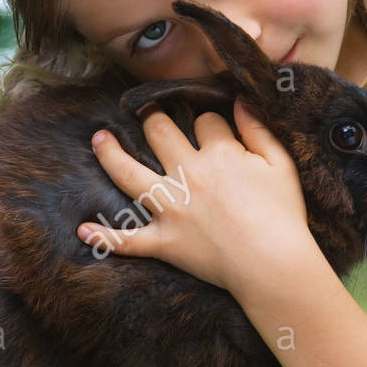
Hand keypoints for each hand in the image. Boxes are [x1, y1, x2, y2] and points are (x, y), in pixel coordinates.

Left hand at [77, 100, 313, 295]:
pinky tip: (84, 231)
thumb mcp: (281, 164)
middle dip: (152, 119)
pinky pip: (128, 240)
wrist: (273, 264)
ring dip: (110, 154)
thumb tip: (240, 101)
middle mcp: (188, 174)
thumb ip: (259, 130)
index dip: (210, 122)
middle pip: (159, 133)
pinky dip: (106, 238)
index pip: (206, 121)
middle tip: (148, 115)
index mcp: (219, 153)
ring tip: (99, 139)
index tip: (215, 130)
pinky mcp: (164, 242)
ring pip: (129, 174)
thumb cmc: (283, 215)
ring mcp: (171, 209)